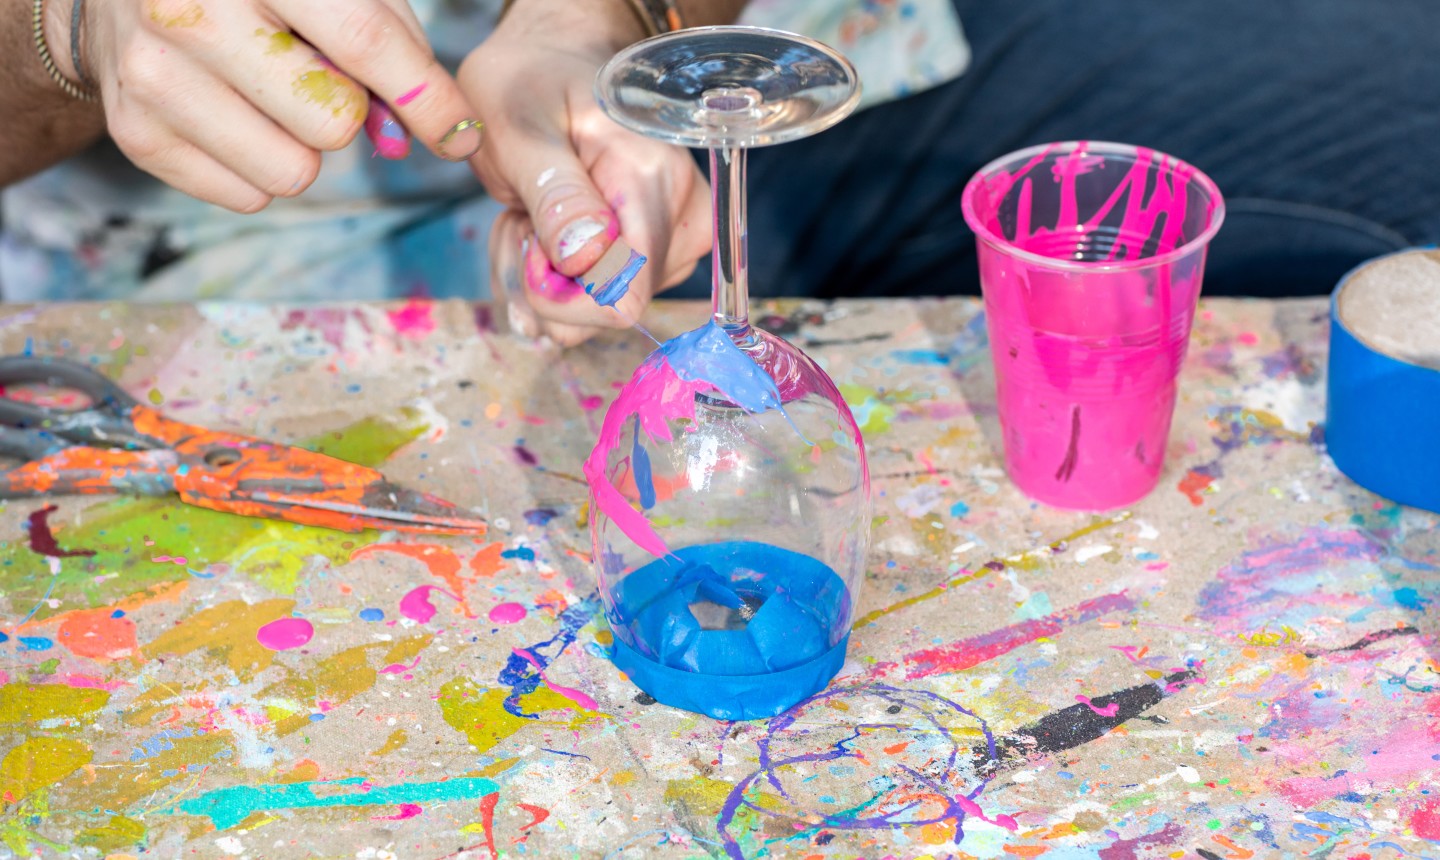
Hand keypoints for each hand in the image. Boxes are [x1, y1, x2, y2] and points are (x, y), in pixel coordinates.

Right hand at [73, 0, 482, 211]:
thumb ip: (390, 39)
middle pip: (334, 122)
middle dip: (346, 109)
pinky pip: (248, 196)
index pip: (366, 42)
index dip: (428, 99)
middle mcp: (190, 10)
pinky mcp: (134, 130)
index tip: (462, 136)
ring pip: (293, 172)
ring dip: (303, 145)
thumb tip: (436, 133)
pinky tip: (232, 112)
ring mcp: (152, 74)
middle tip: (313, 74)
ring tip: (270, 93)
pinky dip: (257, 166)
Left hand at [460, 0, 710, 346]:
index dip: (563, 296)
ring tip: (529, 217)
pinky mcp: (663, 253)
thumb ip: (555, 194)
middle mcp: (683, 215)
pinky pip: (605, 298)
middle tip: (519, 221)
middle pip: (613, 308)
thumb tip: (587, 258)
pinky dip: (559, 278)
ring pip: (604, 309)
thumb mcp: (521, 128)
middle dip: (547, 284)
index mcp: (653, 180)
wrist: (552, 64)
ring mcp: (678, 238)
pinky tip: (543, 232)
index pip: (624, 294)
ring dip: (547, 280)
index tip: (528, 247)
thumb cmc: (531, 85)